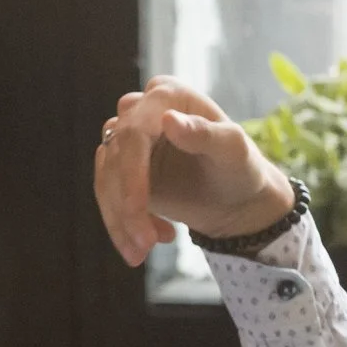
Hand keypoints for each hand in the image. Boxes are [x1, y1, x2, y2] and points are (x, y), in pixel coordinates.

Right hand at [94, 78, 292, 266]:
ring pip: (106, 179)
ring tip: (144, 250)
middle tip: (145, 242)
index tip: (137, 207)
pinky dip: (120, 223)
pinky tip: (146, 244)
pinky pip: (107, 196)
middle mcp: (141, 111)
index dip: (131, 171)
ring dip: (120, 219)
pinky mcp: (121, 170)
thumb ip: (205, 134)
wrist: (237, 199)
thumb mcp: (233, 151)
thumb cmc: (240, 168)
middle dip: (125, 204)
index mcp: (168, 95)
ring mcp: (128, 141)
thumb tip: (168, 120)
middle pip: (115, 156)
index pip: (135, 130)